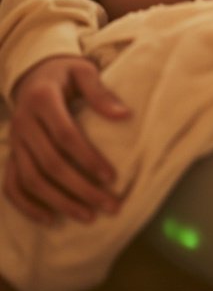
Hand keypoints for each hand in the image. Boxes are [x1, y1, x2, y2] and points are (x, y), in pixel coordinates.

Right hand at [5, 56, 129, 224]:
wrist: (34, 74)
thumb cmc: (65, 74)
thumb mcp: (83, 71)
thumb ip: (100, 93)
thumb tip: (125, 115)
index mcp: (42, 99)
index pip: (65, 135)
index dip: (88, 158)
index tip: (112, 178)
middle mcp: (23, 122)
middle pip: (49, 163)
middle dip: (80, 188)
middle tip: (109, 206)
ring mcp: (14, 141)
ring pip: (31, 179)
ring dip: (59, 202)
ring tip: (88, 216)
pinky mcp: (11, 154)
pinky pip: (12, 185)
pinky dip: (27, 205)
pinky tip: (50, 219)